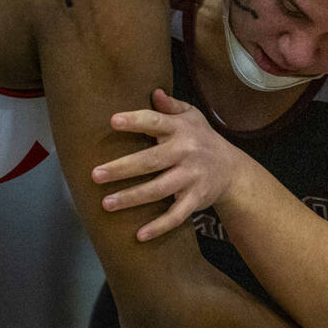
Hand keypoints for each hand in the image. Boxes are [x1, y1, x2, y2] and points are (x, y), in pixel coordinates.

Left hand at [93, 89, 242, 240]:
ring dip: (131, 198)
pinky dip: (159, 227)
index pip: (155, 122)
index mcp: (180, 129)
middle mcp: (186, 152)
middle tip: (94, 175)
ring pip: (158, 190)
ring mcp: (191, 177)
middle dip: (122, 169)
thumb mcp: (192, 116)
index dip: (135, 121)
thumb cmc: (202, 139)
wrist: (232, 170)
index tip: (113, 121)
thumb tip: (154, 92)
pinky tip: (139, 235)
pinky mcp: (196, 199)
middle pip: (150, 161)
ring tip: (106, 204)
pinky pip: (176, 216)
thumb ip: (171, 106)